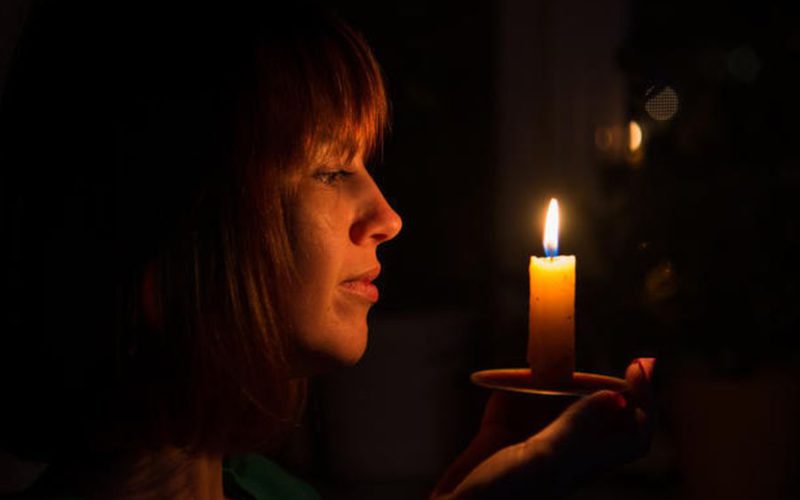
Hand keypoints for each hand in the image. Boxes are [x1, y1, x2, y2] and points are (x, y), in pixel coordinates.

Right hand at [431, 358, 655, 498]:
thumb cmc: (502, 496)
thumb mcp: (543, 460)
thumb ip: (576, 427)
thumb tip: (613, 395)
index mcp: (586, 460)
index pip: (634, 430)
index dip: (645, 399)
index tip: (638, 366)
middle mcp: (566, 446)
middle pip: (596, 405)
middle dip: (588, 379)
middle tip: (571, 355)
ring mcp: (534, 436)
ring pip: (555, 396)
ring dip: (547, 376)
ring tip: (535, 362)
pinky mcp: (502, 430)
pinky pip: (514, 398)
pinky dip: (511, 384)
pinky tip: (503, 380)